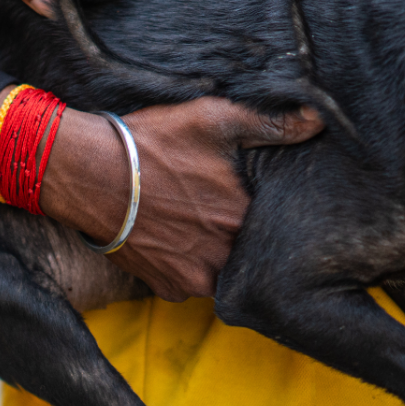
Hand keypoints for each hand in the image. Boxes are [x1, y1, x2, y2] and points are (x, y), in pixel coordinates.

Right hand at [0, 93, 323, 301]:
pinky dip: (185, 266)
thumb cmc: (150, 142)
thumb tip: (318, 123)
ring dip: (213, 252)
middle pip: (246, 247)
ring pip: (221, 269)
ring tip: (194, 224)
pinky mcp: (167, 287)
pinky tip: (171, 238)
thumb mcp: (213, 118)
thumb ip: (270, 124)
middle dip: (237, 231)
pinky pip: (190, 284)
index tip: (245, 193)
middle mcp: (225, 253)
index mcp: (244, 215)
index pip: (273, 221)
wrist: (86, 172)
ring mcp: (195, 276)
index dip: (259, 206)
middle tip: (215, 207)